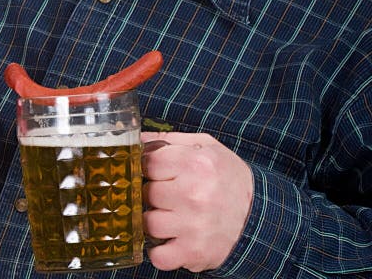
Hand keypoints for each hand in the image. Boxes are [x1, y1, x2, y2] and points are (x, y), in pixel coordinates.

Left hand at [142, 132, 253, 272]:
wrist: (259, 216)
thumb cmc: (229, 178)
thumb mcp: (206, 148)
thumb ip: (169, 140)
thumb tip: (138, 140)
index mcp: (196, 164)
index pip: (148, 163)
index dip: (149, 167)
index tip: (156, 172)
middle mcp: (194, 194)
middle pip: (147, 192)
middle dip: (154, 193)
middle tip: (168, 194)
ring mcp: (193, 226)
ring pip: (148, 223)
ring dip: (155, 220)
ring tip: (170, 215)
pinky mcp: (194, 252)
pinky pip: (159, 256)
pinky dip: (159, 251)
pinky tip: (170, 238)